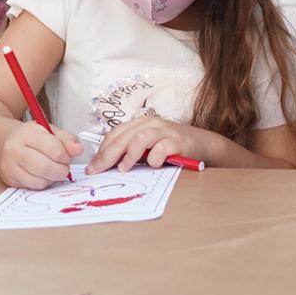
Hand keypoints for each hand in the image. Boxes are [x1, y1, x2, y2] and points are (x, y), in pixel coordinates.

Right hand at [0, 121, 80, 188]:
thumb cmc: (34, 138)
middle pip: (45, 167)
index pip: (54, 149)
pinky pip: (33, 187)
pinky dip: (44, 183)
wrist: (11, 143)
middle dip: (61, 170)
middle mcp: (15, 149)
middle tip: (64, 167)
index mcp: (28, 133)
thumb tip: (78, 151)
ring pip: (39, 180)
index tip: (68, 156)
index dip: (66, 156)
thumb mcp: (52, 132)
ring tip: (54, 170)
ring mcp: (10, 166)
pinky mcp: (10, 179)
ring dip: (53, 178)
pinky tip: (44, 175)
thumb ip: (68, 140)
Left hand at [86, 117, 215, 173]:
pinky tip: (153, 164)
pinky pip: (162, 147)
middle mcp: (151, 123)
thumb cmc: (171, 147)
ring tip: (123, 168)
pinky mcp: (179, 141)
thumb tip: (106, 166)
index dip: (102, 150)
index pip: (115, 134)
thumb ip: (131, 151)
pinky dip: (155, 157)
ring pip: (140, 137)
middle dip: (108, 155)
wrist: (202, 144)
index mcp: (140, 123)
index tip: (93, 167)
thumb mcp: (148, 147)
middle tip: (98, 170)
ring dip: (129, 154)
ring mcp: (165, 131)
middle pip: (124, 136)